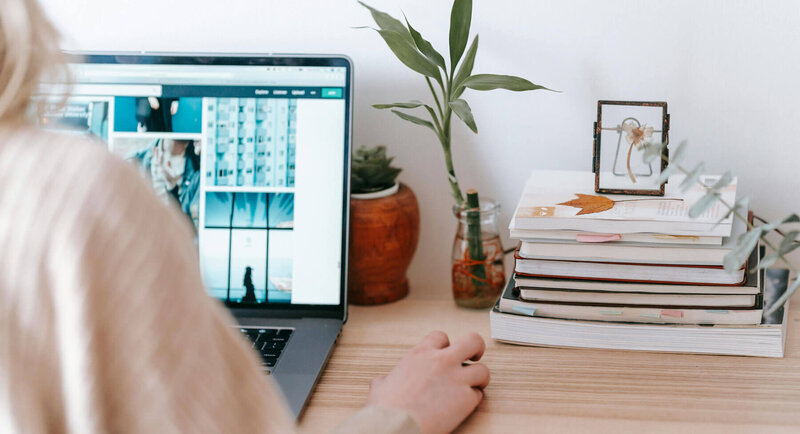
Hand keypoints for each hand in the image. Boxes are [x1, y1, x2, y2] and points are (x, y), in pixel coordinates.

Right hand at [367, 331, 489, 433]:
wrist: (396, 426)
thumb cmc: (386, 409)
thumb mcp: (380, 387)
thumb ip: (386, 380)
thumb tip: (382, 382)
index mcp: (420, 354)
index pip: (441, 336)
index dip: (446, 345)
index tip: (446, 353)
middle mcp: (442, 361)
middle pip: (473, 341)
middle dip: (477, 349)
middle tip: (475, 358)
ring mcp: (456, 379)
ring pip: (483, 370)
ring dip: (479, 379)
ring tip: (473, 386)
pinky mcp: (465, 399)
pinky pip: (478, 395)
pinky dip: (473, 400)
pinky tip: (464, 406)